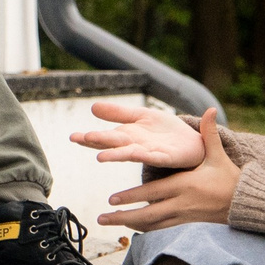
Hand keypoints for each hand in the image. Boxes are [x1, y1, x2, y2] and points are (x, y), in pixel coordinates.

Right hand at [70, 98, 206, 169]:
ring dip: (116, 155)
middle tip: (83, 139)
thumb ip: (118, 113)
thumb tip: (92, 107)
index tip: (72, 137)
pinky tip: (136, 153)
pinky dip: (144, 156)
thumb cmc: (165, 132)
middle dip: (99, 142)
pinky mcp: (166, 157)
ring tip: (101, 156)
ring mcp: (149, 153)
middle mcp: (134, 146)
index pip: (104, 137)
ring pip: (129, 154)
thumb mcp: (140, 116)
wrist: (192, 143)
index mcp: (127, 136)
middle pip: (114, 144)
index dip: (88, 138)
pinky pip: (154, 156)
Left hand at [96, 108, 241, 230]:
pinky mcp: (184, 224)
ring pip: (151, 224)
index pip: (153, 192)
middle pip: (147, 214)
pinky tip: (129, 227)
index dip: (132, 197)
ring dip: (128, 225)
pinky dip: (143, 229)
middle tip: (101, 217)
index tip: (112, 198)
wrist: (243, 204)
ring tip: (107, 222)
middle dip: (123, 216)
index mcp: (185, 185)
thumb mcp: (219, 156)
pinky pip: (159, 229)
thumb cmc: (229, 178)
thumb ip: (210, 134)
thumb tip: (211, 110)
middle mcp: (181, 203)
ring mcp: (182, 216)